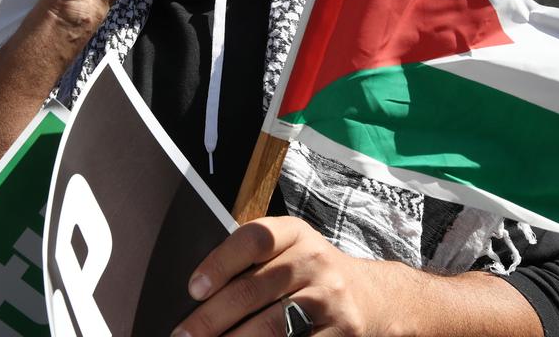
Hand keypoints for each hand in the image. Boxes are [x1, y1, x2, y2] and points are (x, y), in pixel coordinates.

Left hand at [174, 216, 398, 336]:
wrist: (374, 296)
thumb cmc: (311, 274)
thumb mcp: (289, 250)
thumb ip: (252, 260)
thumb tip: (198, 292)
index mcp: (295, 232)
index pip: (253, 239)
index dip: (220, 263)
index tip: (193, 289)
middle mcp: (314, 259)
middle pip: (253, 289)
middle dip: (212, 317)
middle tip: (184, 335)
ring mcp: (330, 296)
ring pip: (271, 324)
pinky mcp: (343, 331)